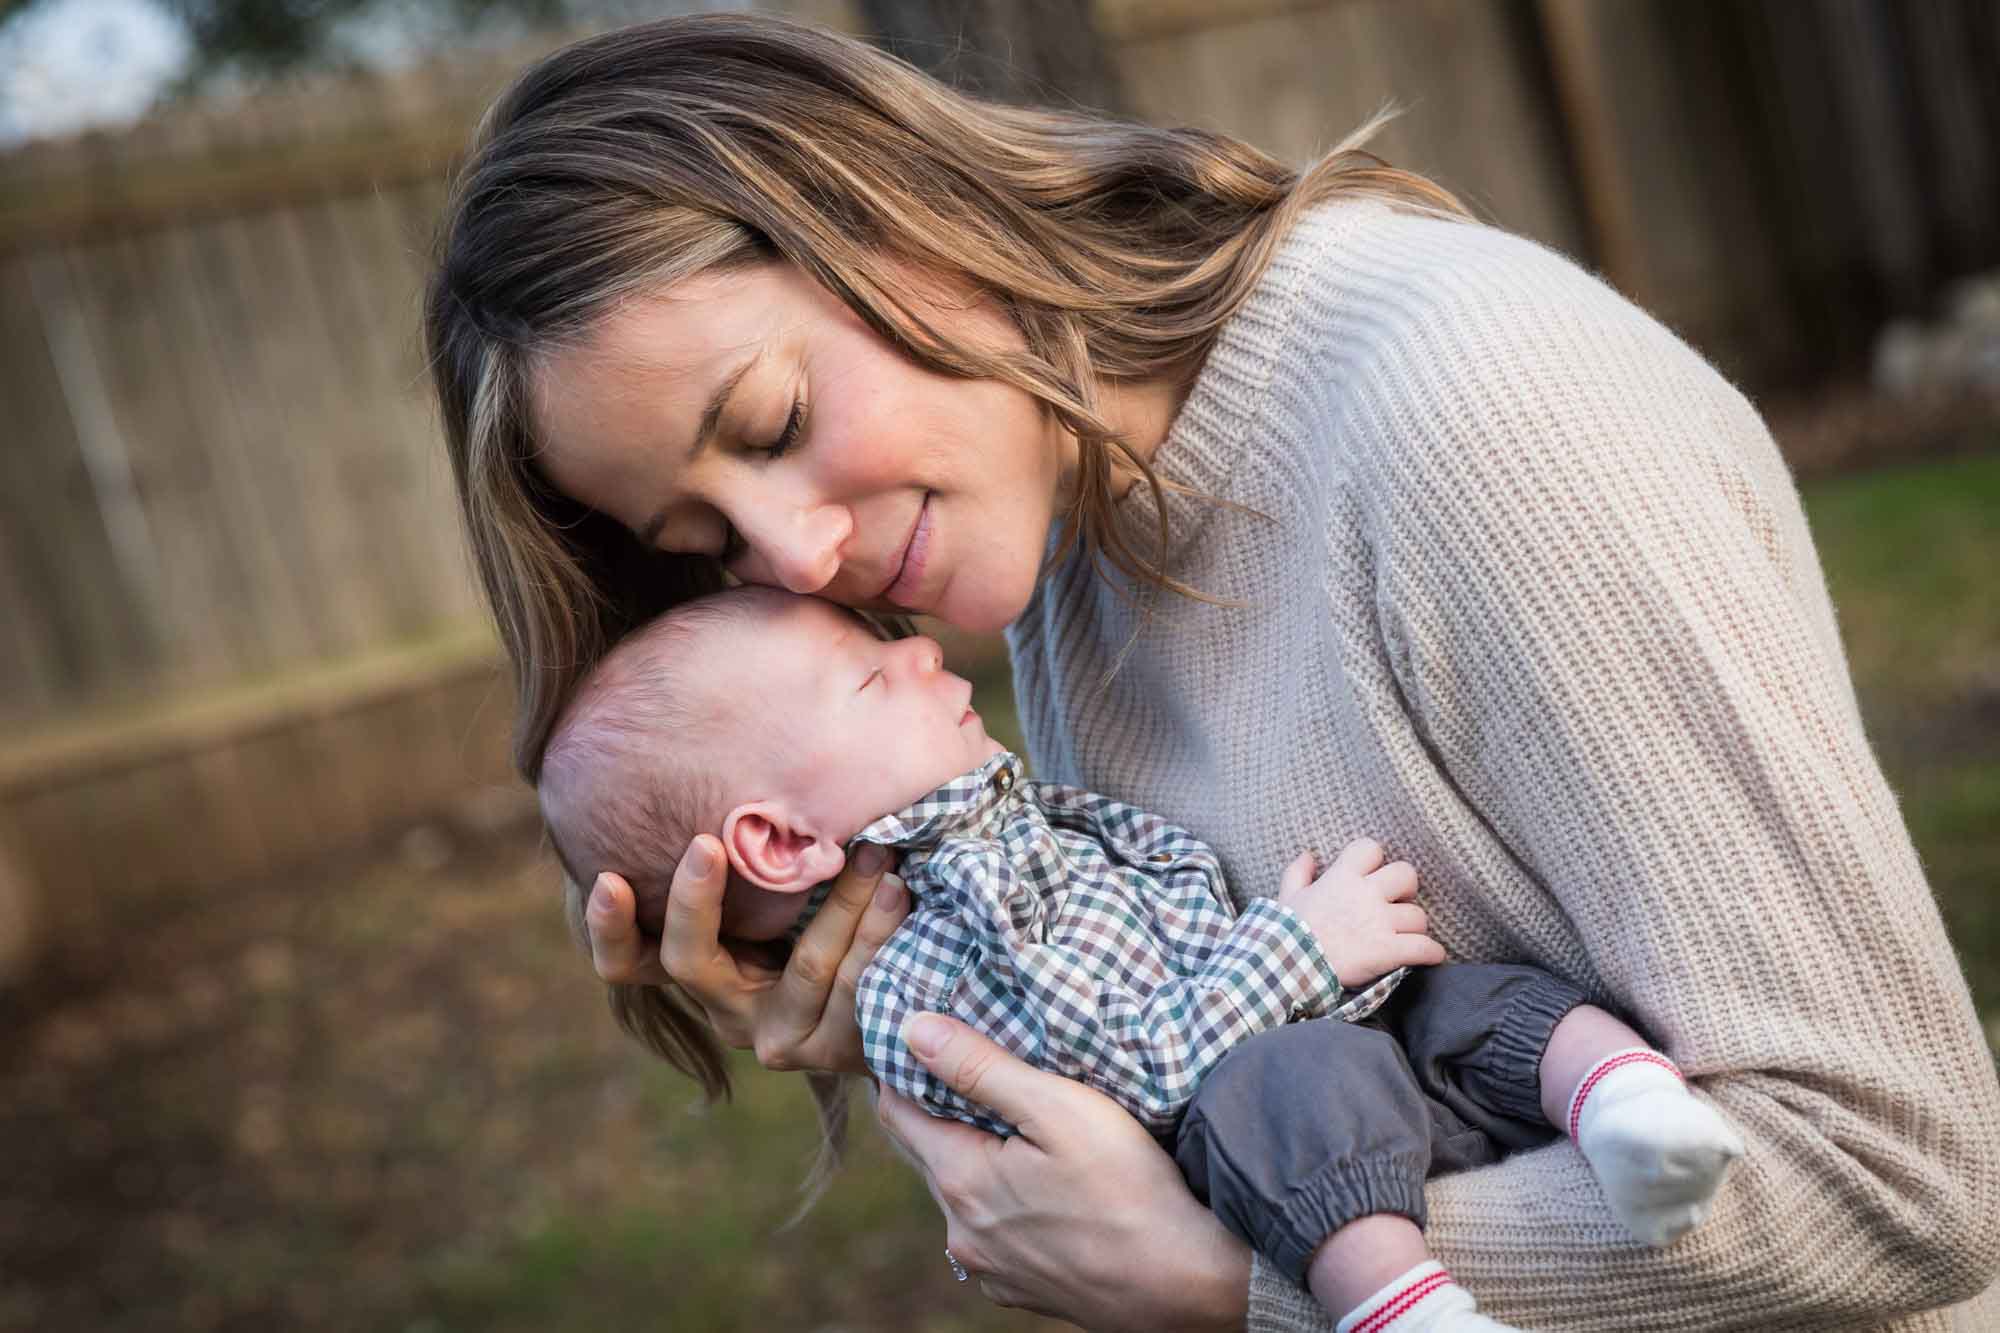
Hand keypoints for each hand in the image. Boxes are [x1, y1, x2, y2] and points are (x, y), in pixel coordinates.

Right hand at [584, 837, 908, 1074]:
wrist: (900, 1007)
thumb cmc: (831, 915)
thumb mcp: (784, 889)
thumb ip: (756, 851)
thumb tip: (741, 743)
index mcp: (702, 966)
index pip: (628, 961)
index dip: (609, 926)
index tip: (608, 875)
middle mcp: (726, 1008)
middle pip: (687, 960)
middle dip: (693, 899)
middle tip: (707, 843)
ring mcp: (776, 1034)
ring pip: (804, 967)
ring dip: (841, 901)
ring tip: (875, 852)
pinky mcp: (830, 1051)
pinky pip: (854, 986)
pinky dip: (878, 931)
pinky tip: (900, 891)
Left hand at [876, 1014, 1249, 1332]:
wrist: (1185, 1282)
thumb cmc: (1127, 1187)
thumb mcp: (1056, 1105)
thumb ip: (980, 1067)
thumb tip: (913, 1030)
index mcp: (961, 1179)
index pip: (898, 1114)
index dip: (904, 1072)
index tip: (919, 1040)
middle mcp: (961, 1233)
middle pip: (928, 1155)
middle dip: (939, 1112)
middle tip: (966, 1070)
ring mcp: (990, 1269)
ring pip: (961, 1197)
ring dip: (972, 1160)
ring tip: (1008, 1125)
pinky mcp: (1022, 1290)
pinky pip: (993, 1235)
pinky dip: (1001, 1205)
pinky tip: (1038, 1187)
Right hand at [1278, 838, 1444, 986]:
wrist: (1287, 968)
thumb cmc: (1287, 933)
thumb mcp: (1287, 897)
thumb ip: (1298, 872)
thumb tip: (1309, 855)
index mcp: (1342, 877)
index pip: (1370, 848)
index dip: (1375, 860)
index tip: (1372, 874)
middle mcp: (1365, 894)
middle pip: (1406, 874)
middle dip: (1406, 889)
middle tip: (1398, 903)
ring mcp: (1379, 922)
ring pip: (1418, 916)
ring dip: (1415, 928)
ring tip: (1407, 938)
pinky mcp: (1388, 950)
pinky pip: (1424, 947)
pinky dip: (1432, 952)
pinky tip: (1431, 956)